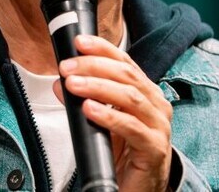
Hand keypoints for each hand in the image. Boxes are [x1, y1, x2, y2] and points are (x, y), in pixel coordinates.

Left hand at [54, 34, 172, 191]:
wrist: (139, 190)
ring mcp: (158, 125)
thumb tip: (60, 82)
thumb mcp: (101, 120)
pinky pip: (131, 127)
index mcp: (146, 91)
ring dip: (98, 86)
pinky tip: (90, 109)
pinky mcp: (155, 148)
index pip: (125, 61)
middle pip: (126, 75)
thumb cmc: (124, 152)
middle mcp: (156, 103)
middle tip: (68, 67)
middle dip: (94, 66)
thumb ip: (84, 99)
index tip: (80, 42)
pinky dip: (108, 116)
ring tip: (74, 85)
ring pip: (129, 97)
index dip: (102, 48)